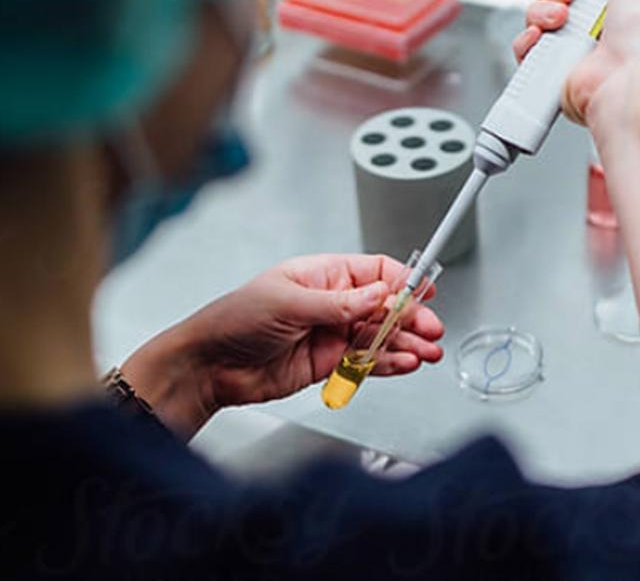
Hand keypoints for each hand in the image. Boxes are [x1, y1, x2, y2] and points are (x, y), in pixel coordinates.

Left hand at [121, 254, 443, 435]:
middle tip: (430, 328)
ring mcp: (330, 334)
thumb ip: (340, 303)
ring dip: (406, 343)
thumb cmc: (234, 320)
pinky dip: (387, 363)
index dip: (402, 280)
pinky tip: (404, 363)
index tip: (424, 289)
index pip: (374, 272)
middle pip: (384, 307)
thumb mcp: (289, 304)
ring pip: (380, 336)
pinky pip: (366, 361)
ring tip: (426, 351)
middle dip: (411, 317)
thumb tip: (378, 294)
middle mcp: (331, 303)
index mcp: (322, 275)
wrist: (209, 366)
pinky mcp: (327, 364)